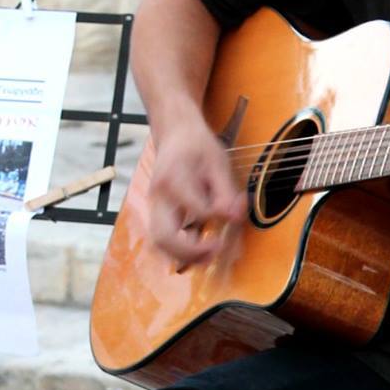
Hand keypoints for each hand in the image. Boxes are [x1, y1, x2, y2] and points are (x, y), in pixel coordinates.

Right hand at [148, 125, 244, 268]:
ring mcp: (155, 206)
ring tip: (210, 256)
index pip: (196, 209)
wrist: (175, 134)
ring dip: (184, 255)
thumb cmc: (197, 146)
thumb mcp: (218, 162)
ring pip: (160, 242)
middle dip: (190, 251)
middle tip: (216, 250)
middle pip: (164, 236)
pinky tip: (202, 250)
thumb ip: (225, 192)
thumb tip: (234, 218)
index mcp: (173, 179)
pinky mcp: (158, 212)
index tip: (234, 216)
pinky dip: (180, 250)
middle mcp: (158, 196)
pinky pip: (164, 238)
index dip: (217, 217)